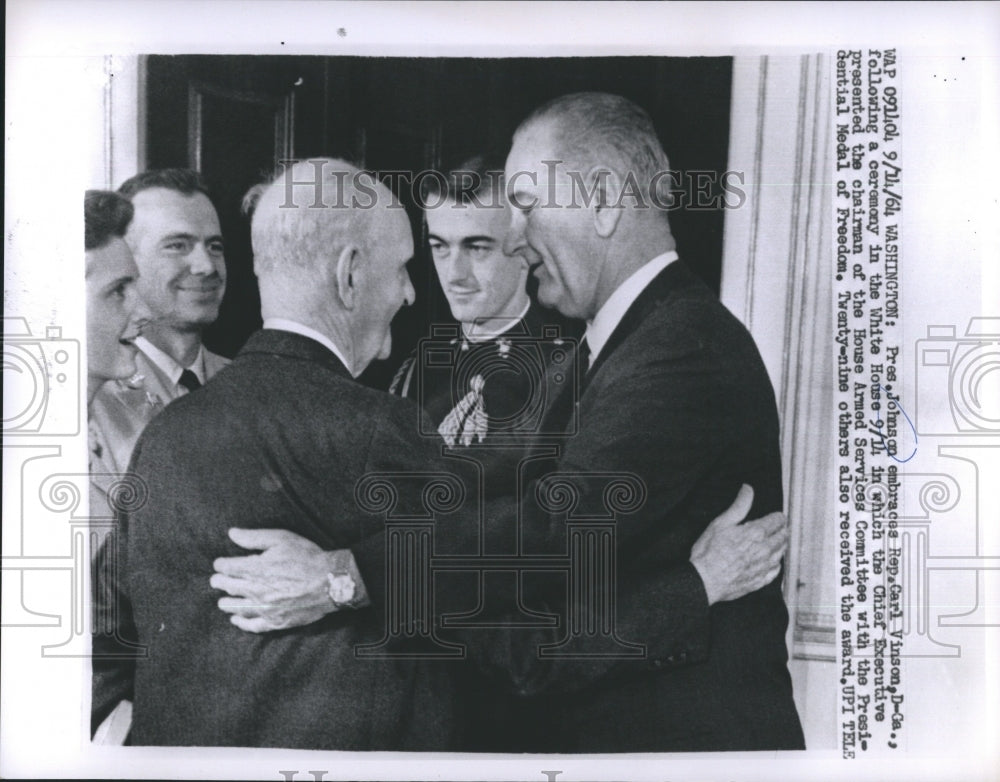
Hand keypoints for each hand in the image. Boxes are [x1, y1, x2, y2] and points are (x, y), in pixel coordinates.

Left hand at [210, 528, 337, 632]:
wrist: (330, 582)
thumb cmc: (307, 557)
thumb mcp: (281, 539)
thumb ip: (254, 537)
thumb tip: (232, 533)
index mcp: (254, 568)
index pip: (226, 567)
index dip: (221, 564)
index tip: (220, 563)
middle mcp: (254, 589)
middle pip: (227, 587)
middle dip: (219, 582)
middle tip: (217, 580)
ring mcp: (264, 608)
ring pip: (235, 607)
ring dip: (226, 602)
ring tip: (223, 600)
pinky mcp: (275, 621)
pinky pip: (252, 625)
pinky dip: (241, 622)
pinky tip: (236, 619)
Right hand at [689, 485, 788, 604]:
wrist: (705, 581)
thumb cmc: (709, 552)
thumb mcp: (721, 522)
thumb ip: (739, 506)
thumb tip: (748, 490)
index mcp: (756, 533)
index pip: (777, 521)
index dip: (778, 516)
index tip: (778, 515)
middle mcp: (765, 549)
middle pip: (783, 537)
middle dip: (783, 530)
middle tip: (781, 527)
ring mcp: (764, 567)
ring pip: (781, 553)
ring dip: (781, 546)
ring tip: (779, 542)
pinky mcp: (760, 581)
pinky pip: (775, 571)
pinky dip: (776, 564)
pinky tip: (772, 562)